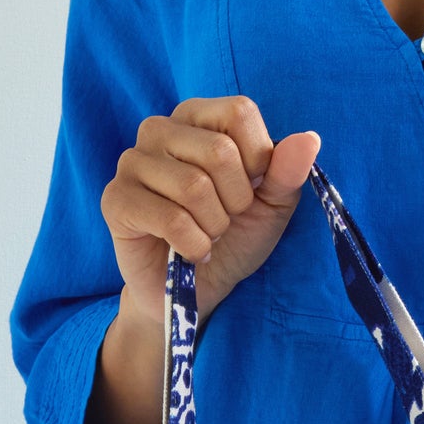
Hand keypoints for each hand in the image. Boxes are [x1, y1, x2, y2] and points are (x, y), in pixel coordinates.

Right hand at [85, 98, 320, 423]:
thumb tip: (309, 140)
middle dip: (236, 207)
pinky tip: (187, 257)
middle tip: (225, 237)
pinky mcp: (114, 204)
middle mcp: (160, 133)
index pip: (241, 114)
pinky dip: (186, 239)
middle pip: (218, 152)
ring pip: (190, 182)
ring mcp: (131, 165)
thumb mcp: (271, 220)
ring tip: (206, 249)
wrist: (190, 309)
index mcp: (202, 124)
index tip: (254, 201)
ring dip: (212, 227)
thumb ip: (287, 177)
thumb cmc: (231, 259)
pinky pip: (156, 206)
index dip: (259, 164)